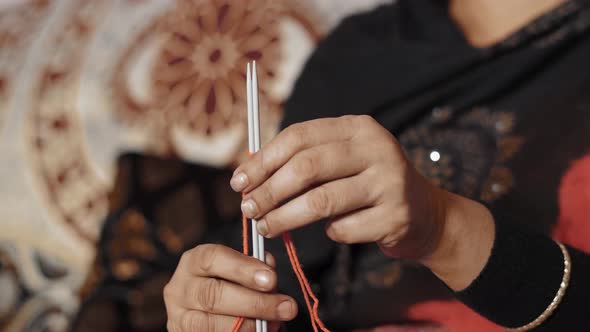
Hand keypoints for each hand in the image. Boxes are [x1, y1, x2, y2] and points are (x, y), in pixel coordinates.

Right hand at [163, 244, 297, 330]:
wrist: (205, 314)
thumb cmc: (227, 286)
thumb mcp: (237, 271)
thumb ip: (254, 268)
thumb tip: (269, 270)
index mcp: (193, 262)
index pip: (212, 258)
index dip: (243, 268)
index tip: (271, 279)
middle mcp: (180, 289)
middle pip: (213, 294)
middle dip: (254, 302)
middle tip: (286, 307)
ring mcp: (179, 318)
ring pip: (209, 324)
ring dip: (248, 326)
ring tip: (274, 324)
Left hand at [231, 115, 444, 259]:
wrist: (426, 214)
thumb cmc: (368, 185)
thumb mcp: (342, 161)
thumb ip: (303, 161)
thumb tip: (248, 172)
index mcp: (358, 128)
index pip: (299, 136)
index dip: (263, 160)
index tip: (239, 182)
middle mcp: (377, 148)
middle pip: (307, 166)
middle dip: (269, 190)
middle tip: (248, 209)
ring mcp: (390, 182)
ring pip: (321, 201)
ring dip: (285, 218)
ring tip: (267, 228)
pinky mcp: (396, 216)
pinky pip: (343, 229)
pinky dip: (328, 233)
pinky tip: (329, 231)